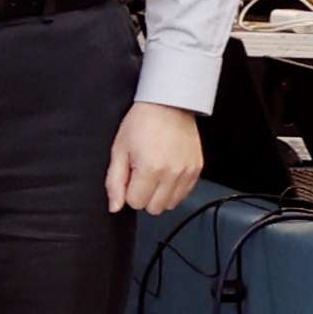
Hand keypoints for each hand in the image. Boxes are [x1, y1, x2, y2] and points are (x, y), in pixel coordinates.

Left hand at [107, 100, 203, 216]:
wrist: (168, 105)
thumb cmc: (141, 123)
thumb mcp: (118, 150)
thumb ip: (114, 182)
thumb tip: (114, 207)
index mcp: (150, 170)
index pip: (135, 203)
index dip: (128, 191)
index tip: (129, 176)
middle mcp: (172, 174)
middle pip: (154, 208)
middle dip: (143, 196)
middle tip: (140, 175)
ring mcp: (187, 173)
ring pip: (170, 204)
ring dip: (159, 194)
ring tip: (154, 173)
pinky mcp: (197, 169)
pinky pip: (185, 194)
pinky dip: (174, 189)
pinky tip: (166, 172)